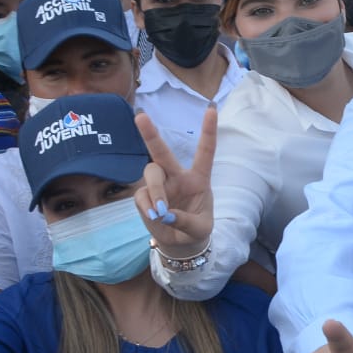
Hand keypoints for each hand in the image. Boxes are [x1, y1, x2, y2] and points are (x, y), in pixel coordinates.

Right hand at [134, 108, 215, 259]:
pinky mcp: (144, 196)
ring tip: (160, 212)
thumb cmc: (196, 230)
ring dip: (156, 192)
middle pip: (162, 152)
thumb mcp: (200, 229)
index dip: (208, 130)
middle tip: (140, 116)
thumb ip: (185, 221)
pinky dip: (147, 207)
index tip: (211, 108)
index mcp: (198, 178)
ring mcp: (159, 184)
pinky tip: (155, 217)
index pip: (205, 151)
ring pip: (151, 174)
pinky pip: (142, 196)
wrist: (181, 243)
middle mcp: (177, 176)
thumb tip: (163, 214)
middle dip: (151, 134)